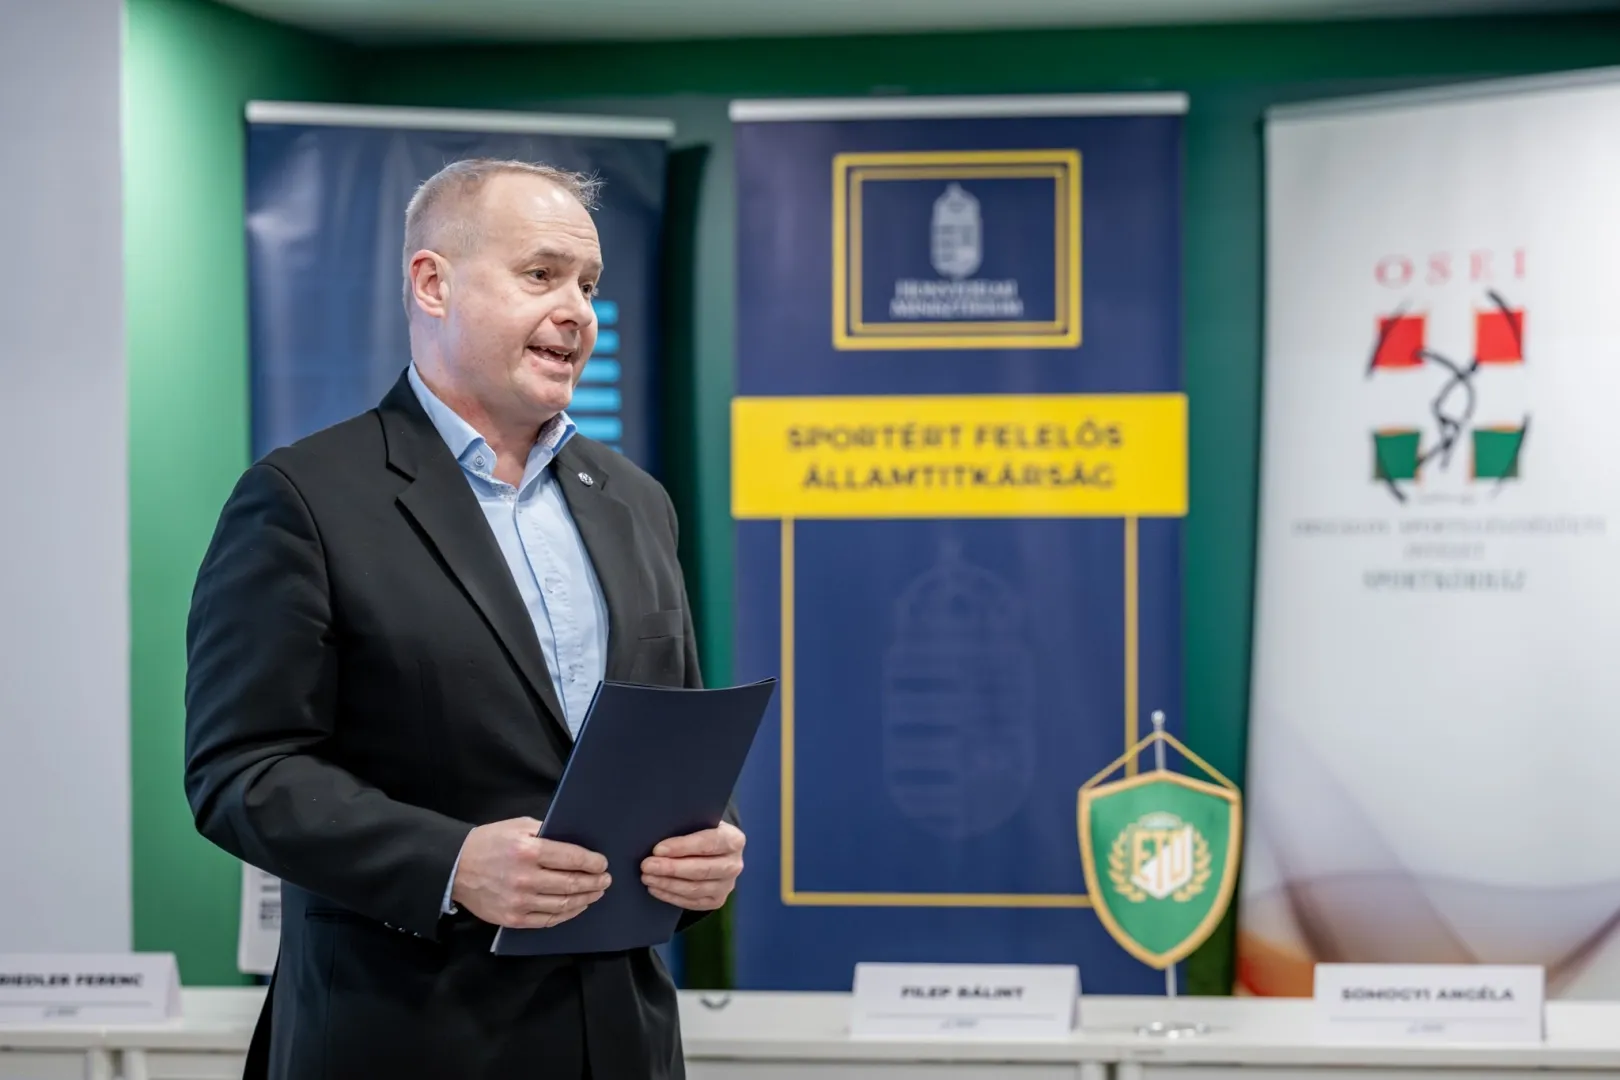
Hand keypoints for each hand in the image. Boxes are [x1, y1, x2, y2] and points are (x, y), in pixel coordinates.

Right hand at [451, 817, 609, 928]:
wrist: (456, 868)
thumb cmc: (489, 842)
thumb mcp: (518, 826)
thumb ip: (546, 832)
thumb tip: (576, 843)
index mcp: (528, 850)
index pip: (571, 857)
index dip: (592, 862)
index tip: (602, 863)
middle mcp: (525, 878)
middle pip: (571, 883)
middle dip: (594, 882)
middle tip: (605, 880)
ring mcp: (519, 901)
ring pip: (563, 904)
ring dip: (585, 899)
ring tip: (596, 893)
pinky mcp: (513, 919)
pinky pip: (548, 920)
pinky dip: (567, 914)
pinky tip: (577, 907)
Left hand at [640, 821, 744, 910]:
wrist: (716, 851)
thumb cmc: (702, 832)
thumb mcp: (700, 822)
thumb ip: (686, 826)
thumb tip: (658, 834)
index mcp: (734, 839)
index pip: (708, 843)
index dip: (682, 847)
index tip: (658, 849)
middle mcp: (735, 864)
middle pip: (702, 870)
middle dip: (671, 868)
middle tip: (647, 866)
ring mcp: (727, 885)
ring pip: (695, 889)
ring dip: (668, 884)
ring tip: (647, 877)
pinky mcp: (717, 900)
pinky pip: (692, 902)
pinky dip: (671, 896)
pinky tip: (656, 889)